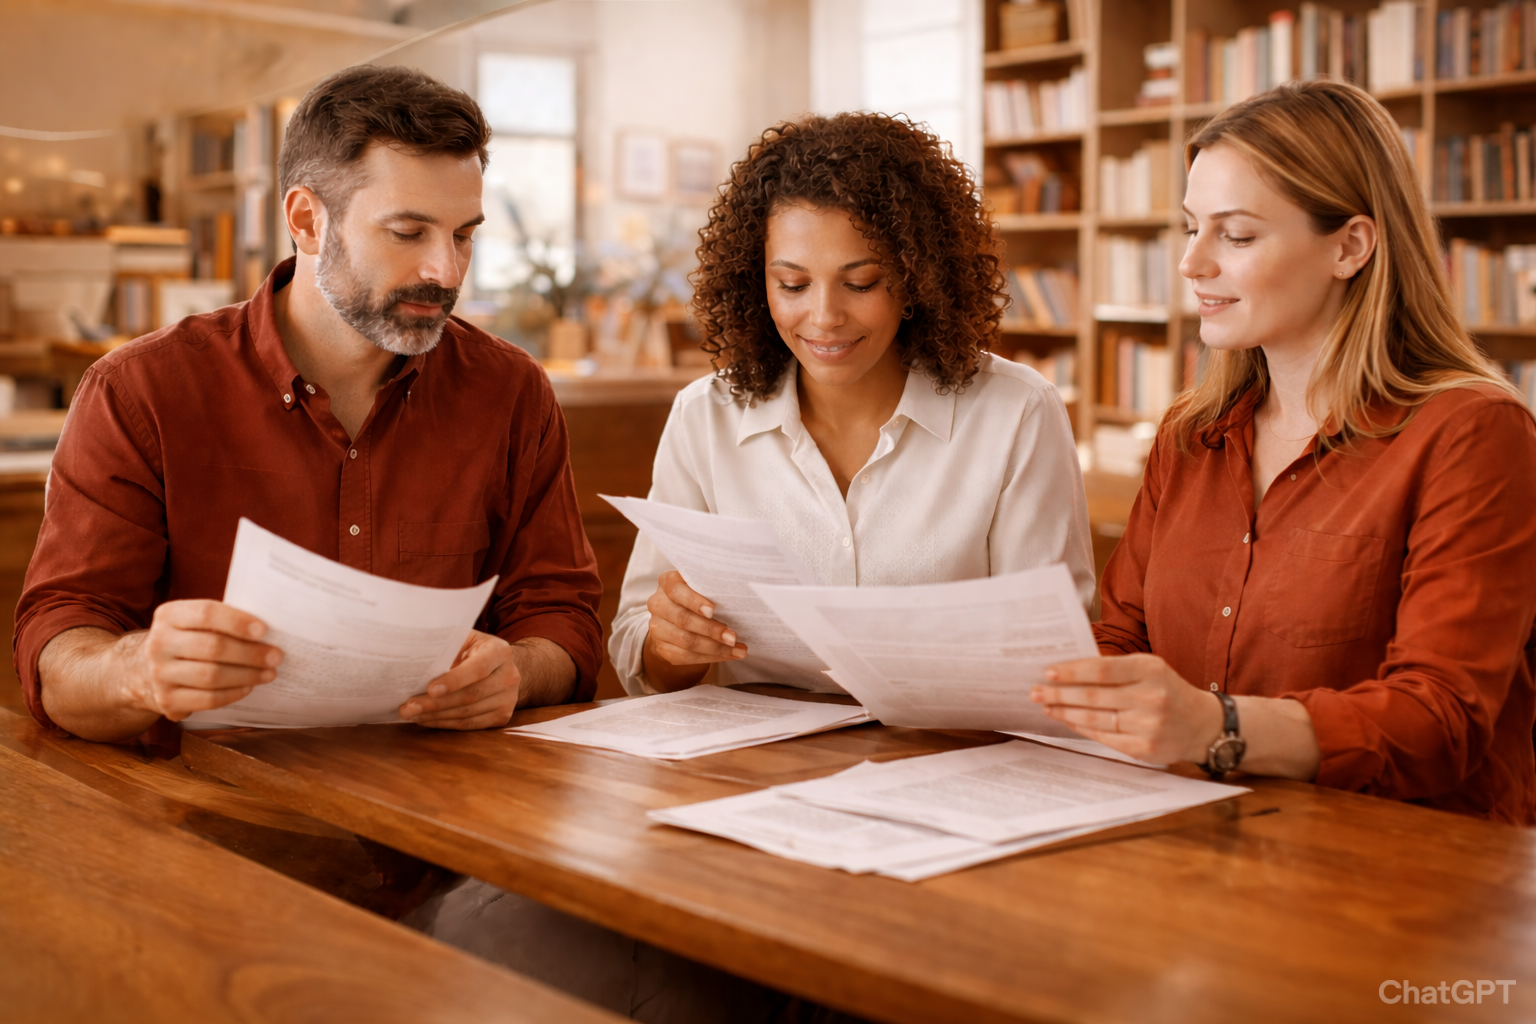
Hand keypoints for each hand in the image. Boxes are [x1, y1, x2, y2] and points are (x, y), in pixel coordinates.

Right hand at [128, 599, 282, 721]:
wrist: (140, 672)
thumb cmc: (184, 640)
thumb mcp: (190, 622)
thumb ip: (220, 620)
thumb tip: (268, 629)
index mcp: (168, 615)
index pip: (206, 613)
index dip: (237, 621)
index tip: (263, 630)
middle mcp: (159, 643)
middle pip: (213, 647)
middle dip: (250, 653)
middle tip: (276, 656)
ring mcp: (160, 674)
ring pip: (212, 676)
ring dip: (247, 675)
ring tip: (269, 673)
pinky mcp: (166, 700)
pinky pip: (207, 699)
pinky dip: (232, 693)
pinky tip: (248, 687)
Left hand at [400, 629, 519, 729]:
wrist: (499, 665)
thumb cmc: (473, 650)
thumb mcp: (464, 639)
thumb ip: (447, 647)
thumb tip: (414, 660)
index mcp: (500, 651)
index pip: (477, 668)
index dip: (454, 680)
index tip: (430, 689)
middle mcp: (509, 675)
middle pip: (470, 695)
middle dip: (436, 704)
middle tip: (408, 707)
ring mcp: (509, 698)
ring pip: (468, 713)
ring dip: (436, 716)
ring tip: (412, 714)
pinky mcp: (502, 716)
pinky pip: (470, 725)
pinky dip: (445, 724)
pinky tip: (427, 719)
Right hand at [644, 571, 747, 667]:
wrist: (679, 618)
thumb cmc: (699, 597)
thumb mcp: (702, 587)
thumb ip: (713, 589)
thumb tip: (740, 599)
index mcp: (668, 582)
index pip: (677, 590)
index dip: (694, 601)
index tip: (713, 610)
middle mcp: (658, 604)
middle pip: (683, 619)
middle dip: (711, 630)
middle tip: (733, 637)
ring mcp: (657, 627)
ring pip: (685, 641)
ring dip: (714, 648)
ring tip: (736, 650)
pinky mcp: (661, 647)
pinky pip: (684, 656)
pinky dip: (709, 657)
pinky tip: (727, 655)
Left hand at [1030, 653, 1224, 764]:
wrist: (1203, 725)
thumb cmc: (1167, 690)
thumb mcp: (1150, 669)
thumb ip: (1115, 668)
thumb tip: (1068, 670)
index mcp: (1151, 670)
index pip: (1103, 669)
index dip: (1073, 671)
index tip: (1048, 672)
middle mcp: (1151, 697)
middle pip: (1093, 696)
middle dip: (1059, 694)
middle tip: (1034, 691)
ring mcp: (1148, 726)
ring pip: (1094, 719)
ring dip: (1064, 712)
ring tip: (1045, 705)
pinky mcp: (1144, 749)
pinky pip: (1103, 737)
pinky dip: (1081, 728)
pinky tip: (1066, 720)